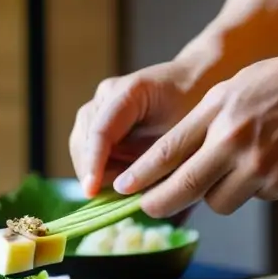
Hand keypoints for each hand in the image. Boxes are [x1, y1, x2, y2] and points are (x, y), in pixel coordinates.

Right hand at [69, 59, 203, 196]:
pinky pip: (89, 145)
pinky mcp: (99, 116)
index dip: (93, 164)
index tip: (91, 191)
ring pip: (81, 144)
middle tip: (112, 196)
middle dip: (92, 171)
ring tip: (119, 187)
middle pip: (84, 139)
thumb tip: (143, 196)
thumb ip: (162, 160)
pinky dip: (99, 165)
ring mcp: (100, 103)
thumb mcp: (185, 133)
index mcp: (128, 92)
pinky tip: (117, 179)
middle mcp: (107, 94)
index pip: (100, 131)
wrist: (195, 82)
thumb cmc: (195, 105)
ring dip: (94, 170)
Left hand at [114, 50, 277, 216]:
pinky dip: (253, 187)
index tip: (121, 188)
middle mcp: (235, 143)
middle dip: (159, 202)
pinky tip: (270, 161)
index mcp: (218, 114)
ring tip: (232, 168)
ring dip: (216, 193)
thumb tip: (169, 161)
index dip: (140, 176)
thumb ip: (201, 124)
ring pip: (219, 202)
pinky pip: (254, 197)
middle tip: (148, 207)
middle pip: (184, 187)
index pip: (167, 153)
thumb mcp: (230, 90)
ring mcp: (261, 167)